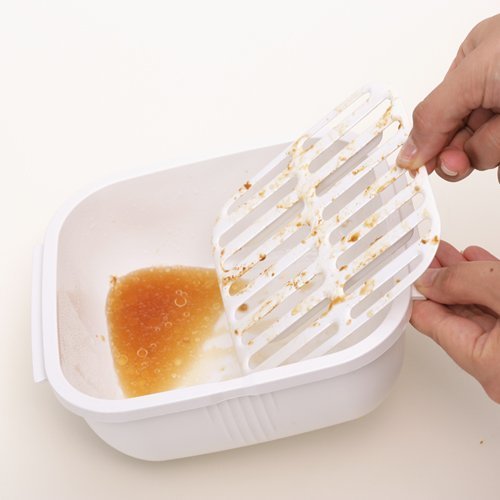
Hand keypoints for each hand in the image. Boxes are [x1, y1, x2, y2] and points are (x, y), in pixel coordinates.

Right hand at [397, 14, 499, 181]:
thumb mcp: (473, 76)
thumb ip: (433, 115)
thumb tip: (407, 152)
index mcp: (471, 65)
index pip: (435, 116)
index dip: (428, 144)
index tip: (417, 168)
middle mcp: (491, 90)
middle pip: (458, 139)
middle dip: (463, 151)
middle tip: (465, 155)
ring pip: (483, 155)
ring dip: (492, 151)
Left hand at [411, 241, 499, 402]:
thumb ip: (466, 283)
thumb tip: (434, 277)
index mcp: (488, 365)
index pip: (430, 321)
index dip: (416, 288)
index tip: (407, 268)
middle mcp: (498, 369)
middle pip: (454, 315)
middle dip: (441, 280)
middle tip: (428, 255)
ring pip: (479, 312)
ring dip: (465, 280)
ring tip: (450, 255)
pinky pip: (499, 314)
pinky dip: (489, 290)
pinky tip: (479, 267)